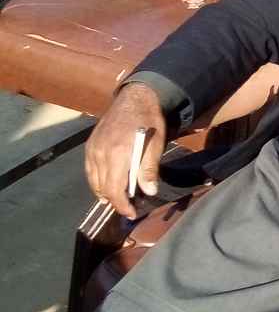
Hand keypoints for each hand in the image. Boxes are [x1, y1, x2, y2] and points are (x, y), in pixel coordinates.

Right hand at [84, 83, 165, 219]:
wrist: (134, 98)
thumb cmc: (148, 121)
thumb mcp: (156, 145)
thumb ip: (149, 169)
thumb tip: (148, 191)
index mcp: (118, 153)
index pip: (114, 189)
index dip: (121, 205)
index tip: (131, 213)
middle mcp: (101, 152)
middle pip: (102, 188)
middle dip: (114, 201)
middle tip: (127, 207)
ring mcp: (93, 148)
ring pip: (93, 180)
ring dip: (104, 193)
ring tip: (117, 199)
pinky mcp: (90, 145)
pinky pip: (89, 170)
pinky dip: (96, 181)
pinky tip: (106, 185)